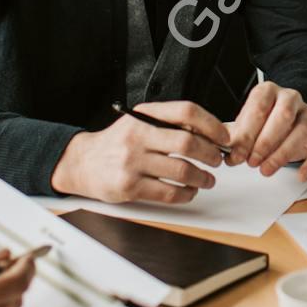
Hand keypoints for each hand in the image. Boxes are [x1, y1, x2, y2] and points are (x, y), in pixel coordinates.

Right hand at [49, 101, 229, 203]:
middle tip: (217, 161)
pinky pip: (168, 193)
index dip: (211, 125)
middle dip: (211, 155)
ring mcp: (132, 162)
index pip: (186, 111)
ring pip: (182, 171)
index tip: (223, 137)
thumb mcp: (140, 123)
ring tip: (207, 179)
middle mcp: (137, 136)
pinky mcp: (129, 187)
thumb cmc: (118, 143)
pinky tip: (189, 191)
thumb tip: (211, 134)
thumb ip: (169, 125)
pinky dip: (186, 194)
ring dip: (203, 178)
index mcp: (144, 116)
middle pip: (188, 143)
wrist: (83, 162)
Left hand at [227, 81, 306, 178]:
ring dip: (282, 154)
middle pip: (283, 116)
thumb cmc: (263, 121)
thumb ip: (233, 135)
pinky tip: (300, 175)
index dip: (247, 133)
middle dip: (265, 143)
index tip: (237, 153)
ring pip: (301, 131)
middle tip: (252, 162)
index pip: (259, 108)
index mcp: (268, 91)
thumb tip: (222, 151)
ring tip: (266, 169)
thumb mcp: (245, 123)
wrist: (287, 117)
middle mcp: (290, 98)